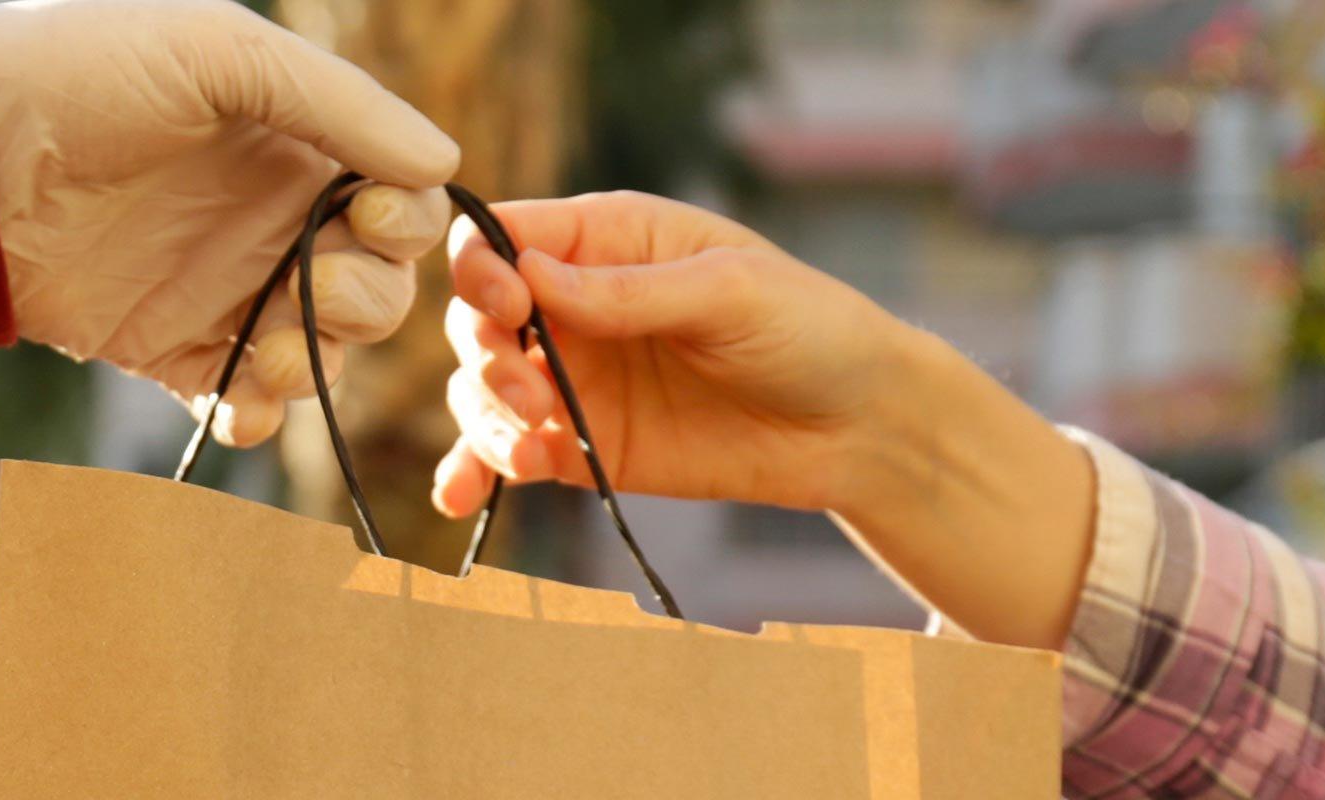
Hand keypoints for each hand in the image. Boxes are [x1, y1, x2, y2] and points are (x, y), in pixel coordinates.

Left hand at [0, 0, 458, 445]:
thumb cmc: (85, 67)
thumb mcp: (219, 51)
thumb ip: (340, 103)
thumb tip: (446, 161)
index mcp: (298, 143)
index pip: (401, 200)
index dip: (407, 220)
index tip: (371, 217)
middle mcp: (273, 218)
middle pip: (378, 285)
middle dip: (368, 299)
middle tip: (314, 289)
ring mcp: (222, 287)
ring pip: (322, 350)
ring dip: (317, 361)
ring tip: (261, 351)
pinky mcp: (165, 347)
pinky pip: (242, 399)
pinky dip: (259, 415)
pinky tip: (239, 401)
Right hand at [428, 191, 1095, 648]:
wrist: (861, 427)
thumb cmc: (810, 328)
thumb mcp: (729, 291)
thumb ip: (630, 291)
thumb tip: (532, 278)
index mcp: (607, 240)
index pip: (502, 237)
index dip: (483, 269)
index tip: (511, 308)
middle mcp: (576, 306)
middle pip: (475, 316)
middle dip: (486, 354)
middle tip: (536, 392)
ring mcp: (576, 380)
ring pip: (481, 388)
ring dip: (486, 417)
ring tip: (534, 451)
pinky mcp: (585, 447)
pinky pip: (510, 454)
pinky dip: (477, 472)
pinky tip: (463, 497)